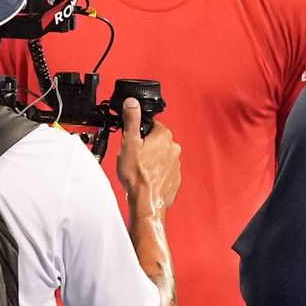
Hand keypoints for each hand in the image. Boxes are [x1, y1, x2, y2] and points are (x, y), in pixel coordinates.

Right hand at [116, 98, 181, 219]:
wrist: (146, 202)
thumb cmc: (137, 175)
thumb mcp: (129, 143)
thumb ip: (132, 120)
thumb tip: (132, 103)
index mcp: (164, 135)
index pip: (151, 125)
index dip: (139, 133)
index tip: (133, 142)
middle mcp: (173, 148)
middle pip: (156, 140)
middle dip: (146, 147)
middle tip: (134, 157)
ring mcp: (176, 164)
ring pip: (160, 156)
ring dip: (151, 160)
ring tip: (139, 170)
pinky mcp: (175, 178)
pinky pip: (164, 170)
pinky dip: (156, 173)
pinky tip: (146, 178)